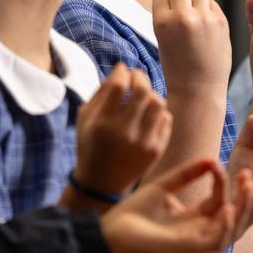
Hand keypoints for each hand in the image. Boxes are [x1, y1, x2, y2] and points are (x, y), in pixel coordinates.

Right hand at [68, 64, 171, 199]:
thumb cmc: (91, 144)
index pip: (118, 85)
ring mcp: (143, 142)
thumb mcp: (85, 118)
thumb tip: (121, 68)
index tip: (122, 71)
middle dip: (139, 77)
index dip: (122, 72)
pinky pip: (166, 119)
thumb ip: (100, 92)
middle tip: (135, 77)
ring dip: (151, 94)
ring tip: (142, 97)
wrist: (102, 183)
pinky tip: (147, 115)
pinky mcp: (157, 149)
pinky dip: (158, 112)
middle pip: (142, 90)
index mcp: (102, 123)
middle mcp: (124, 132)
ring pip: (158, 102)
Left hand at [100, 157, 252, 252]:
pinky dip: (225, 225)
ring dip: (243, 209)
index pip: (219, 198)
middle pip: (233, 216)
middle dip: (245, 197)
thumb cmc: (134, 211)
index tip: (216, 164)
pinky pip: (217, 241)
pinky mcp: (189, 248)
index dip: (223, 182)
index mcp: (194, 217)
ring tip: (246, 187)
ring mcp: (196, 240)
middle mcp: (199, 229)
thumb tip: (212, 159)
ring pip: (232, 229)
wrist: (113, 229)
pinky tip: (226, 207)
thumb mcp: (164, 185)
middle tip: (248, 176)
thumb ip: (187, 174)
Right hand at [153, 0, 230, 98]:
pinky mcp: (220, 21)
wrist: (197, 89)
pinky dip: (206, 3)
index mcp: (162, 22)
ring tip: (193, 0)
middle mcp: (183, 17)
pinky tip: (204, 15)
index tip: (168, 1)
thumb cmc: (177, 65)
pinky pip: (211, 0)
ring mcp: (204, 18)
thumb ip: (167, 13)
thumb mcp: (162, 38)